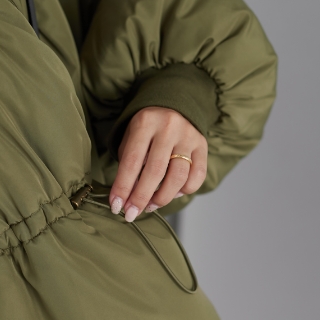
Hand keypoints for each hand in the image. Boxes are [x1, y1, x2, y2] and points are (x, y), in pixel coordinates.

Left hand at [109, 106, 207, 221]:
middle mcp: (169, 128)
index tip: (116, 207)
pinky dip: (184, 191)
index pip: (132, 162)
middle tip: (131, 214)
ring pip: (178, 177)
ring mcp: (188, 137)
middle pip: (155, 172)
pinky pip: (196, 177)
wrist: (173, 105)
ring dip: (162, 198)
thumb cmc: (147, 128)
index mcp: (145, 123)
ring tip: (150, 206)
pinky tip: (172, 193)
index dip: (123, 188)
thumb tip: (128, 199)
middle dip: (141, 198)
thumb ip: (129, 165)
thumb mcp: (131, 138)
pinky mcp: (203, 145)